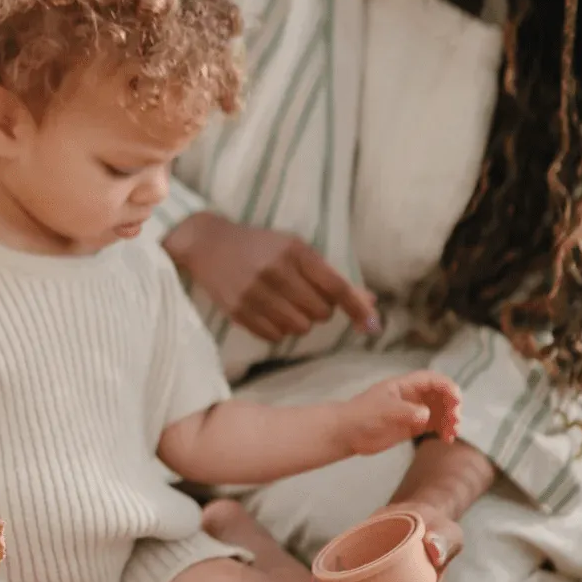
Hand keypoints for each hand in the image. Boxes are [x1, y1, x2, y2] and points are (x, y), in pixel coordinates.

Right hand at [165, 212, 377, 342]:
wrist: (208, 244)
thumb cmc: (261, 246)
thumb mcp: (296, 250)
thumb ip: (332, 277)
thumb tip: (371, 304)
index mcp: (294, 251)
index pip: (336, 286)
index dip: (357, 308)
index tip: (373, 326)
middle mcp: (275, 271)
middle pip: (320, 313)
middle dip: (320, 310)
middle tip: (305, 297)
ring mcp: (254, 293)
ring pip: (299, 328)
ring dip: (299, 322)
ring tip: (286, 304)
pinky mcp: (238, 311)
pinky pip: (275, 337)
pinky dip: (279, 330)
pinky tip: (269, 312)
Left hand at [338, 372, 461, 455]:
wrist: (347, 432)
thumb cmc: (362, 415)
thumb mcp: (384, 411)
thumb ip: (406, 412)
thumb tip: (426, 415)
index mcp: (404, 385)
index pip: (431, 380)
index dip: (446, 386)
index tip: (456, 399)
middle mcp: (412, 396)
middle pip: (439, 395)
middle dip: (451, 405)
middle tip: (454, 419)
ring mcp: (413, 411)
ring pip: (439, 411)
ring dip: (450, 419)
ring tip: (452, 432)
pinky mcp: (412, 426)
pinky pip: (434, 425)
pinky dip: (443, 430)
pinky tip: (447, 439)